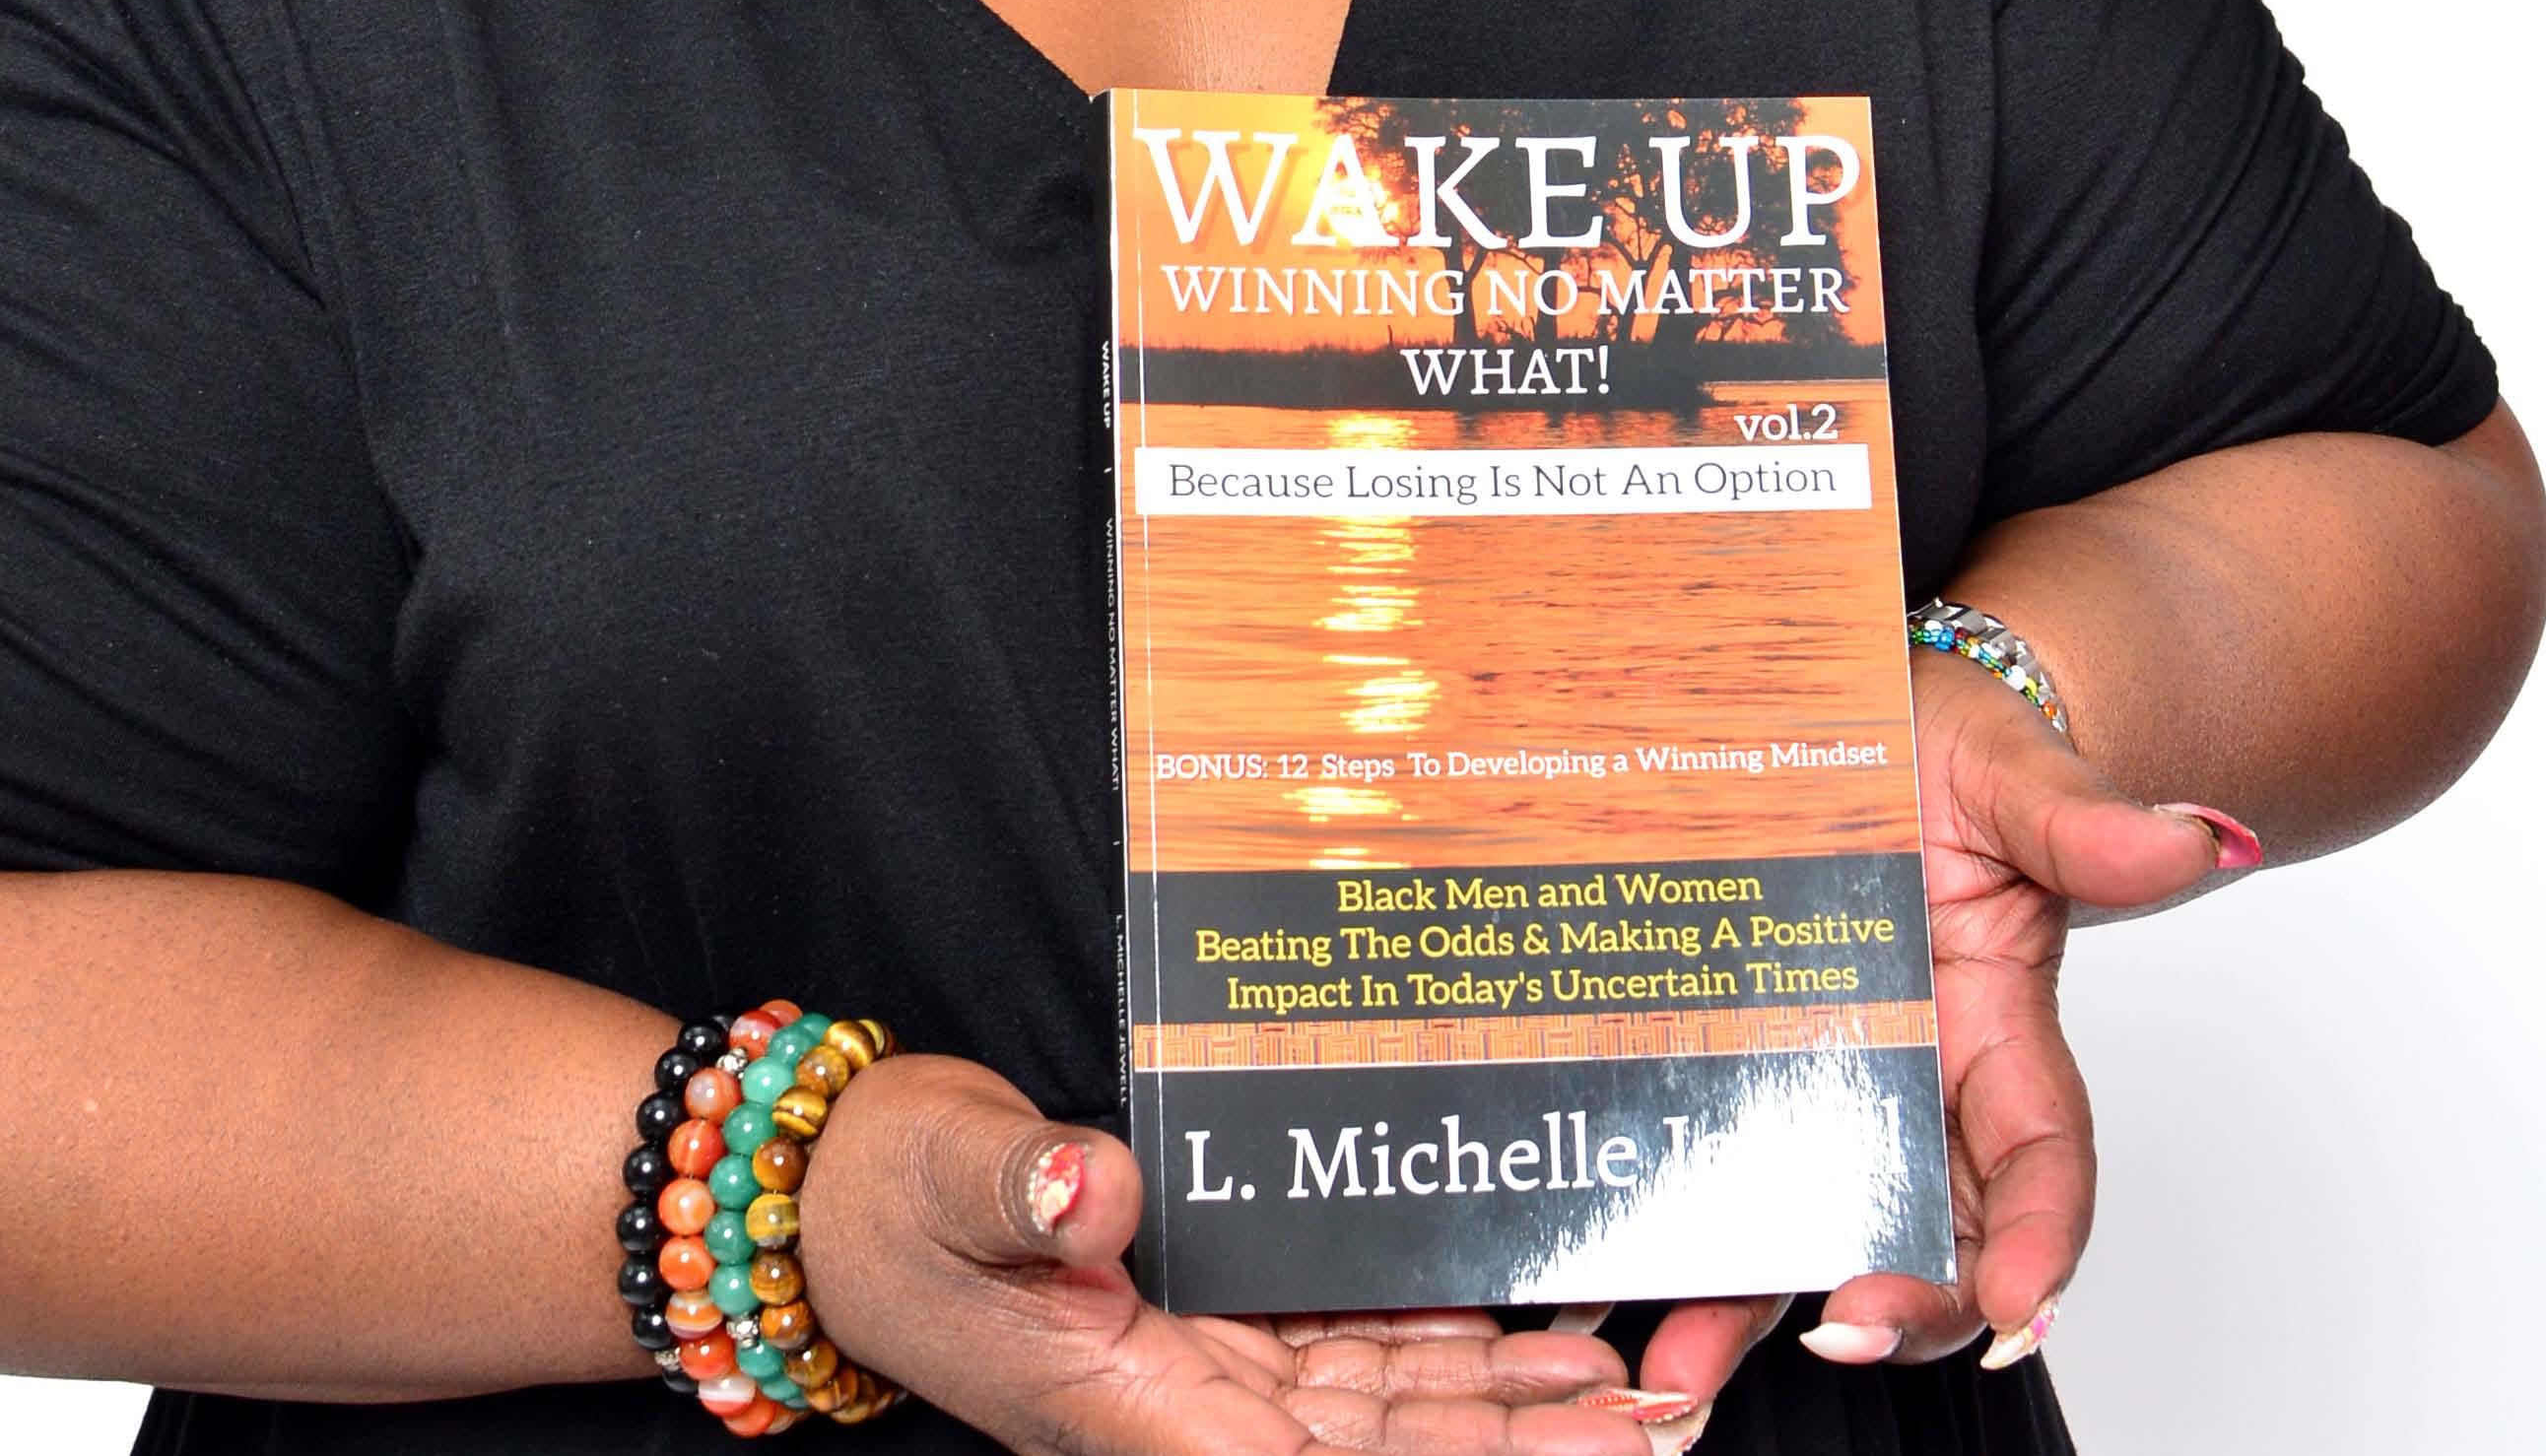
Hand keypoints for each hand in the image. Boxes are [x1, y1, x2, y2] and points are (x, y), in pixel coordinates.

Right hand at [796, 1050, 1669, 1455]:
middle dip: (1512, 1444)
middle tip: (1646, 1419)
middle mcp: (1183, 1405)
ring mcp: (1201, 1366)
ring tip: (1617, 1383)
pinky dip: (1435, 1341)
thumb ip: (1026, 1193)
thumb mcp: (950, 1180)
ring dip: (1496, 1402)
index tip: (1561, 1452)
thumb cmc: (885, 1199)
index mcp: (1130, 1403)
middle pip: (1379, 1451)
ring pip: (1381, 1407)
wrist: (835, 1196)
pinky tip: (1513, 1319)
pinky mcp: (1207, 1320)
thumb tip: (1096, 1192)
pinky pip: (1345, 1350)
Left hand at [1640, 654, 2256, 1404]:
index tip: (2018, 1304)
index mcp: (2001, 1028)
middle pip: (1931, 1236)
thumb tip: (2192, 838)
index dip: (2040, 1242)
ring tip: (1676, 1374)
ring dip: (1750, 1315)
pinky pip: (1717, 1171)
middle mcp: (1920, 1083)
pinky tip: (1602, 1289)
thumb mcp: (2012, 771)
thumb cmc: (1953, 747)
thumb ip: (2086, 822)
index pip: (2042, 1160)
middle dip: (1899, 1306)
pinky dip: (1671, 1243)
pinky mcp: (1745, 1070)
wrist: (1863, 717)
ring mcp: (1829, 1087)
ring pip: (1809, 1230)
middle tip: (1844, 1330)